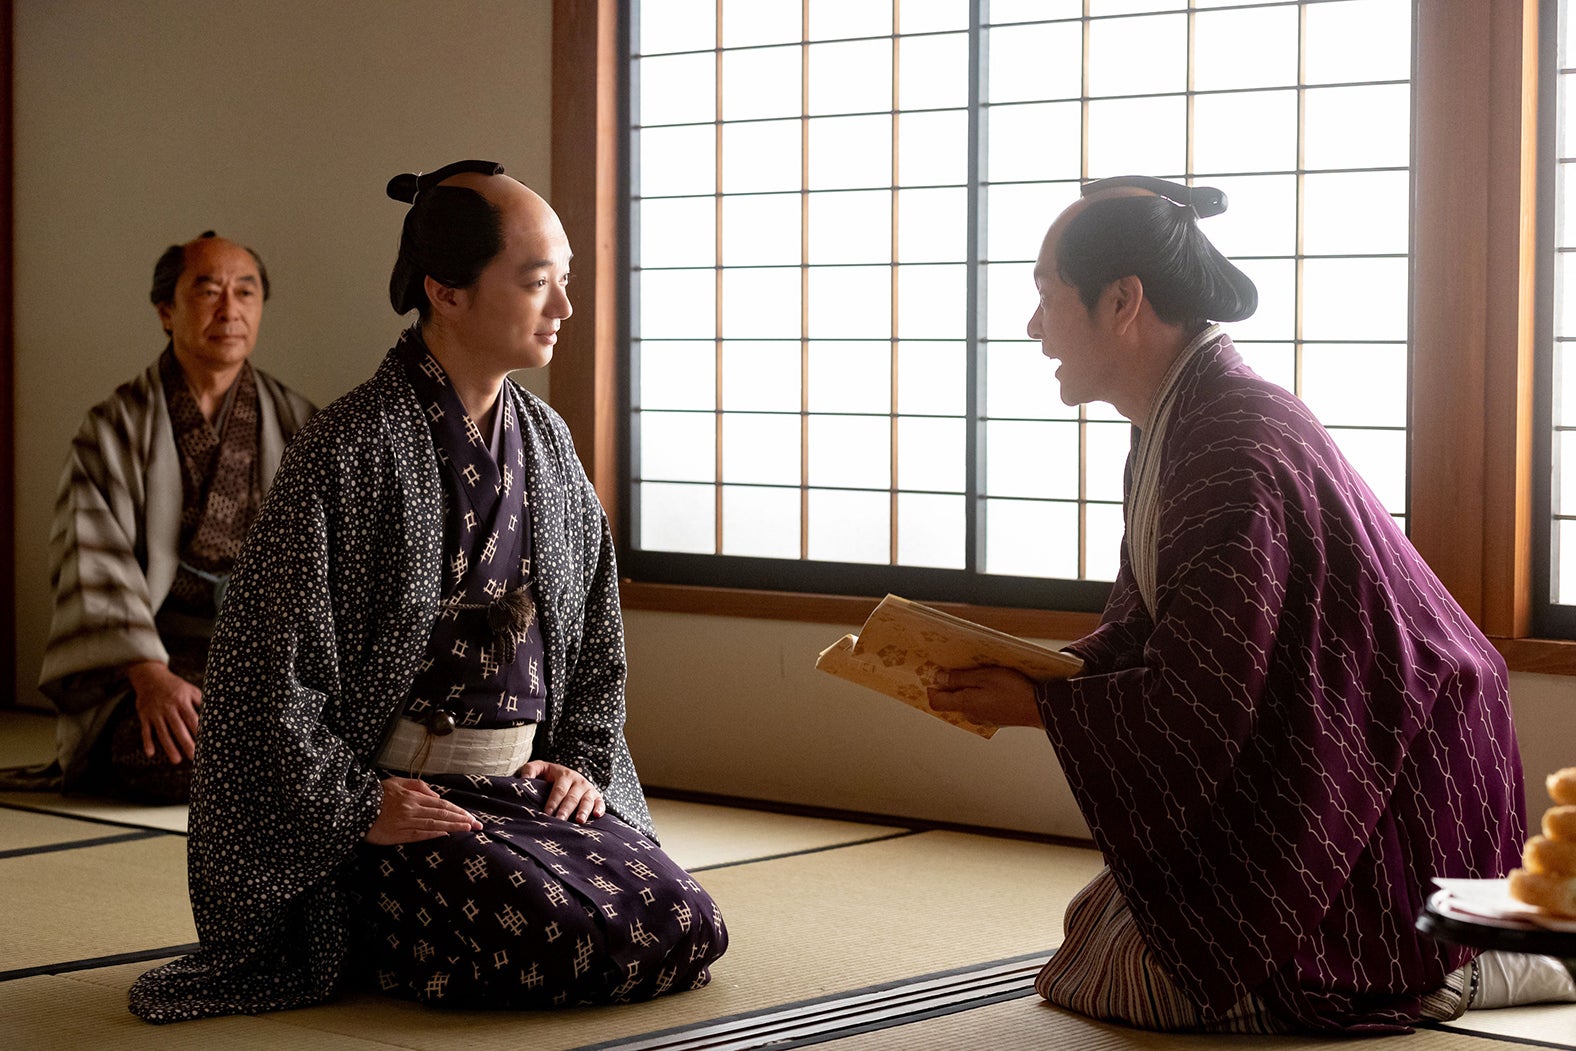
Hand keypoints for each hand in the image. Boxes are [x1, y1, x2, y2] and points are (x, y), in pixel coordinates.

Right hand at [126, 660, 202, 763]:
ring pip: (162, 732)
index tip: (206, 743)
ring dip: (169, 747)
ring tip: (177, 760)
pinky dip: (147, 742)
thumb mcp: (190, 690)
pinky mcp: (144, 716)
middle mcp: (168, 707)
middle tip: (194, 757)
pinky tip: (151, 754)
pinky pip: (145, 731)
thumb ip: (202, 702)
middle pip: (178, 728)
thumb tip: (217, 714)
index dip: (199, 731)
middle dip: (186, 743)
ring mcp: (155, 712)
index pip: (192, 718)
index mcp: (182, 701)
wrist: (150, 677)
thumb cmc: (176, 686)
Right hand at [364, 776, 481, 844]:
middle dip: (461, 820)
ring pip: (433, 825)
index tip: (471, 816)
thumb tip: (436, 795)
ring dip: (452, 827)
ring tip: (467, 829)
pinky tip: (444, 835)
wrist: (353, 807)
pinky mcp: (396, 834)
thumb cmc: (376, 794)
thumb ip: (417, 786)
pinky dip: (432, 835)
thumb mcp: (396, 782)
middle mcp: (412, 809)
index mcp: (413, 796)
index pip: (441, 804)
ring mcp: (404, 822)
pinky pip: (417, 835)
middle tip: (477, 825)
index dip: (458, 811)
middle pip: (441, 814)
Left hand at [517, 760, 605, 823]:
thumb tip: (523, 779)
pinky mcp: (596, 797)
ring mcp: (588, 789)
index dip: (553, 802)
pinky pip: (600, 802)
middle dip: (566, 809)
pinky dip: (600, 808)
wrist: (567, 775)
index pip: (558, 789)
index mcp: (564, 774)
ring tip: (579, 821)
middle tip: (560, 820)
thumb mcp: (540, 768)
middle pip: (572, 797)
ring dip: (583, 811)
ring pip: (587, 800)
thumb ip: (530, 770)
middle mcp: (578, 781)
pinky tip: (597, 815)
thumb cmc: (549, 775)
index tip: (547, 813)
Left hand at [926, 666, 1044, 727]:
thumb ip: (959, 678)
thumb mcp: (984, 677)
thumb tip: (939, 678)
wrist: (1038, 708)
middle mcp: (971, 715)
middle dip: (950, 686)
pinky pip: (979, 705)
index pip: (936, 702)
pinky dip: (979, 695)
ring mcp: (983, 718)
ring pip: (966, 703)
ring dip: (967, 689)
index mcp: (965, 704)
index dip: (931, 689)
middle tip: (958, 670)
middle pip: (951, 702)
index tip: (934, 676)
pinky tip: (991, 685)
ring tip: (979, 674)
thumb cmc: (1013, 690)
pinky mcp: (994, 718)